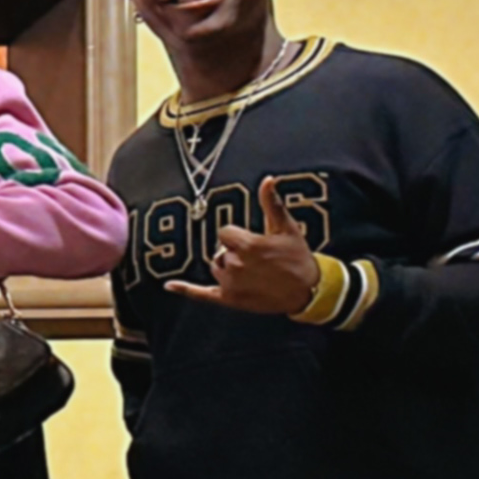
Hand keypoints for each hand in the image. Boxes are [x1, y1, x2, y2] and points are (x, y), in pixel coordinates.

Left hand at [173, 177, 322, 315]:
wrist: (309, 291)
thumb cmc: (298, 258)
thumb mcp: (286, 228)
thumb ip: (272, 204)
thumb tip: (268, 179)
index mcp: (246, 245)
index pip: (224, 232)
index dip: (238, 235)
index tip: (254, 241)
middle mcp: (234, 264)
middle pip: (220, 250)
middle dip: (235, 252)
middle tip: (259, 260)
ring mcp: (230, 284)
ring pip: (216, 267)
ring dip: (228, 267)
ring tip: (254, 272)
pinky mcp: (229, 299)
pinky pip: (200, 294)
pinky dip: (185, 289)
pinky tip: (169, 285)